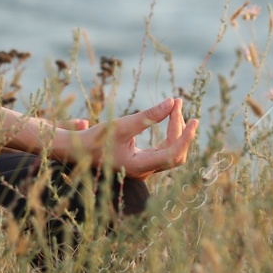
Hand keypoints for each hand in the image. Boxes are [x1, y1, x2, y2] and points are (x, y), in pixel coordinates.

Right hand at [55, 98, 198, 180]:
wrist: (78, 151)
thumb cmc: (97, 139)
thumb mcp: (122, 125)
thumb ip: (148, 116)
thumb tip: (171, 102)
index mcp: (140, 166)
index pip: (173, 155)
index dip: (186, 138)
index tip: (194, 119)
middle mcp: (145, 170)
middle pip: (175, 153)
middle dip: (180, 128)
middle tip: (178, 103)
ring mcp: (145, 167)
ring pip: (170, 150)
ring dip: (175, 128)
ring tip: (174, 106)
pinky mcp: (142, 160)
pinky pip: (163, 148)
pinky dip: (168, 132)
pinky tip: (168, 116)